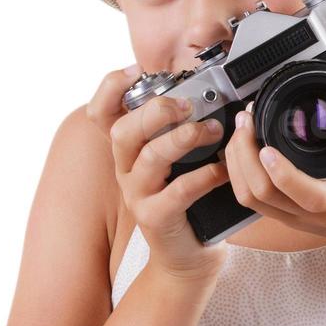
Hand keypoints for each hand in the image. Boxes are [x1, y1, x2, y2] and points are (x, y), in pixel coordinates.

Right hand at [86, 64, 230, 279]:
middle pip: (123, 131)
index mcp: (128, 150)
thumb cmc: (188, 201)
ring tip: (213, 131)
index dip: (111, 88)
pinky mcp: (155, 218)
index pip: (102, 112)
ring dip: (184, 138)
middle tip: (187, 104)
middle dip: (156, 111)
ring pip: (150, 157)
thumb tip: (211, 93)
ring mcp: (138, 195)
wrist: (188, 255)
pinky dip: (205, 176)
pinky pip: (178, 192)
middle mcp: (125, 170)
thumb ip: (182, 128)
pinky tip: (223, 169)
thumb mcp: (180, 160)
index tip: (136, 70)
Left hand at [223, 84, 325, 248]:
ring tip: (241, 128)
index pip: (311, 196)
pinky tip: (241, 147)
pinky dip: (238, 171)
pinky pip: (250, 198)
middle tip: (247, 120)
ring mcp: (293, 216)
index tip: (267, 149)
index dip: (285, 176)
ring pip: (250, 198)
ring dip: (237, 162)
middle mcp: (314, 212)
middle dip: (245, 155)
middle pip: (265, 194)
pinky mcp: (281, 213)